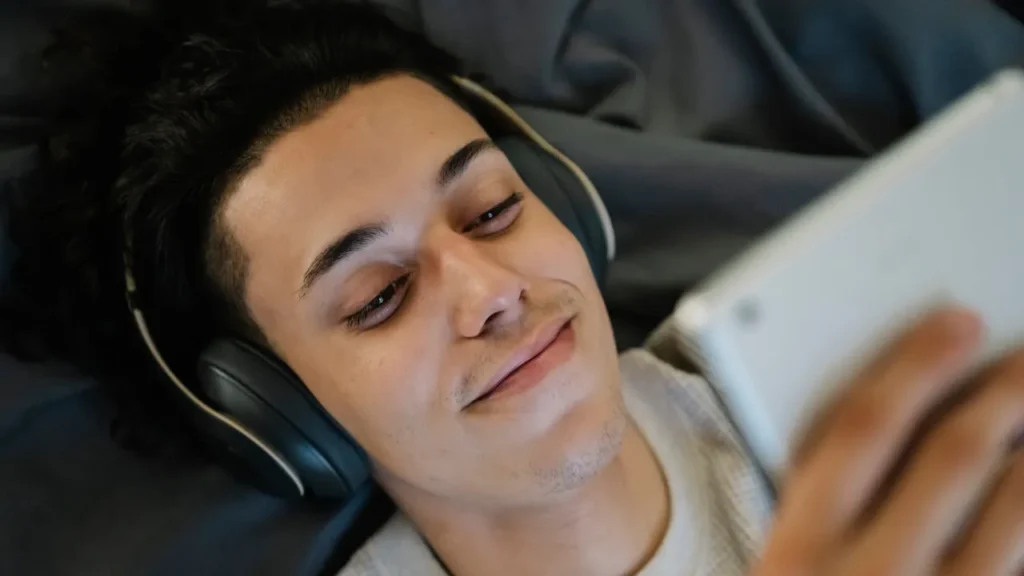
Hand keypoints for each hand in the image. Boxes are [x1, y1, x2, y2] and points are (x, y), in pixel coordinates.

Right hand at [751, 308, 1023, 575]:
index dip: (915, 365)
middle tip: (1021, 356)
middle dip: (998, 395)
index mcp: (801, 546)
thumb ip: (816, 493)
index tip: (954, 324)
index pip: (861, 429)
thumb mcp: (781, 558)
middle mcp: (872, 574)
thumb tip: (891, 407)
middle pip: (950, 459)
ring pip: (1013, 512)